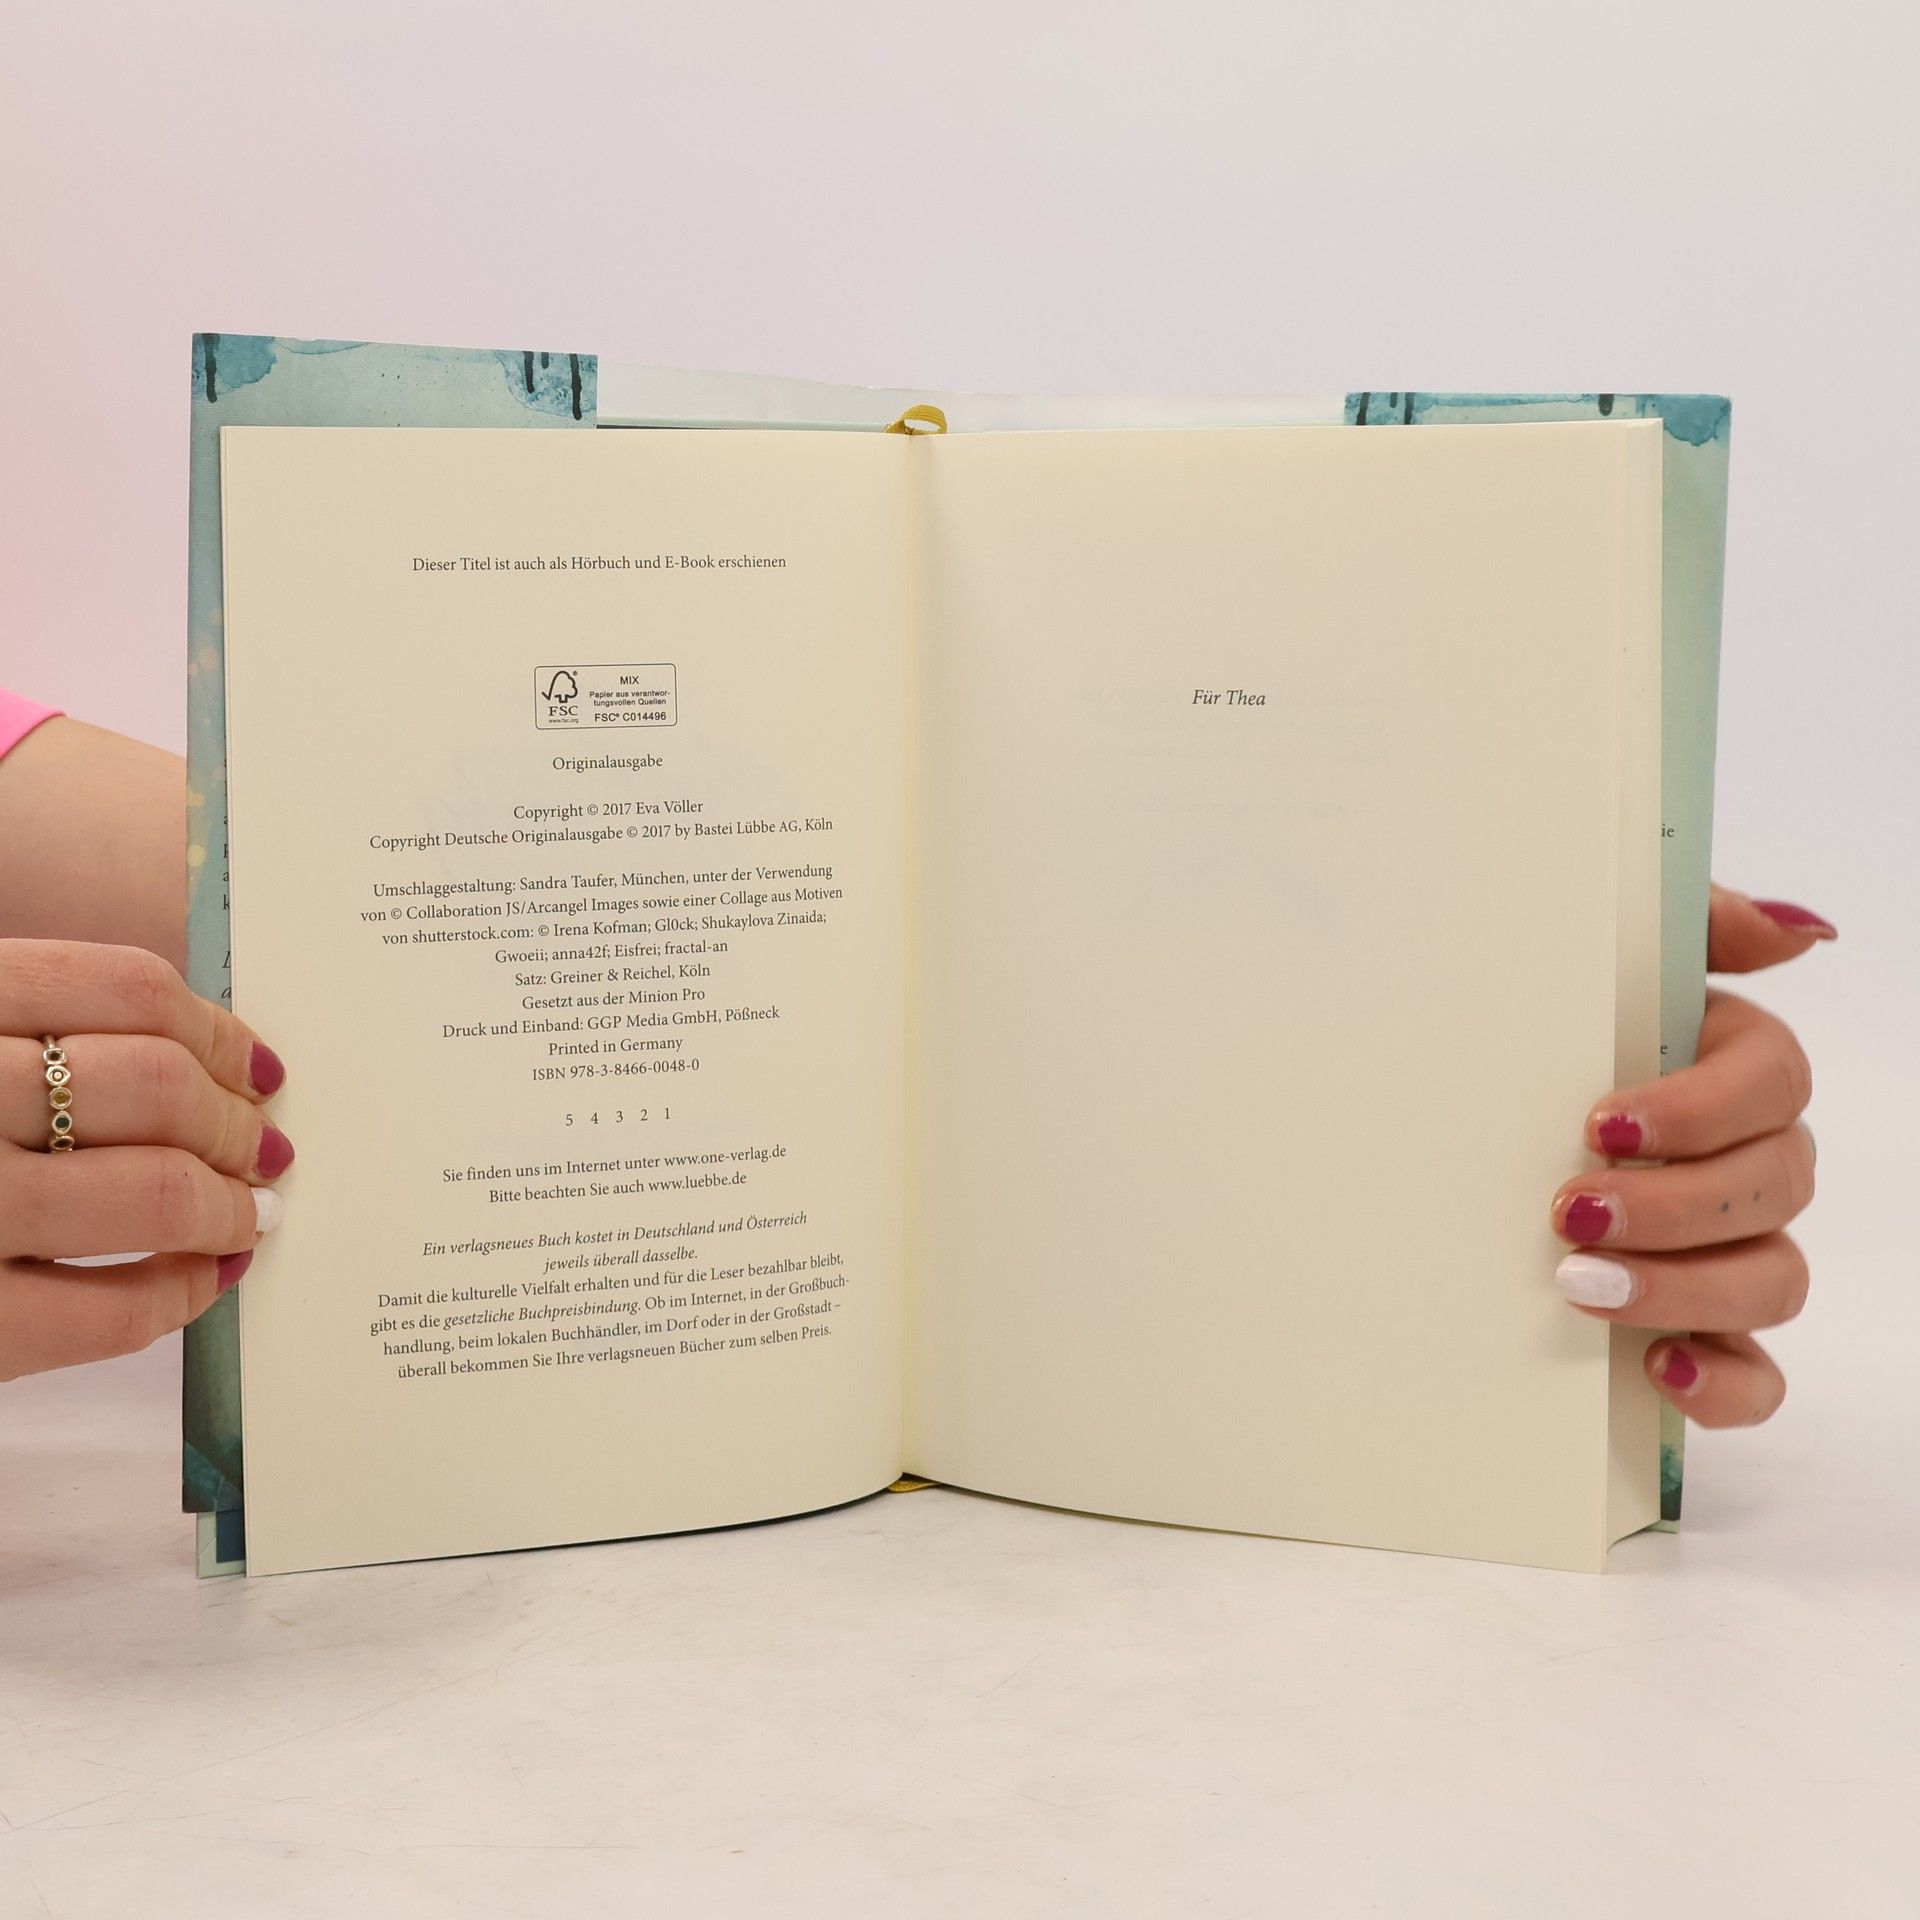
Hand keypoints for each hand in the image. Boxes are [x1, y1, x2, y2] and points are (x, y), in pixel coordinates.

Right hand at [0, 939, 290, 1382]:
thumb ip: (27, 1029)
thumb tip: (205, 1065)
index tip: (257, 1067)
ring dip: (227, 1207)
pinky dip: (176, 1297)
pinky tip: (199, 1282)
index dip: (218, 1029)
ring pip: (151, 1193)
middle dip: (236, 1125)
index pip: (125, 986)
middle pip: (156, 1086)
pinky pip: (105, 1315)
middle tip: (265, 1149)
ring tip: (247, 1213)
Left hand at [1550, 887, 1832, 1426]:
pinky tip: (1656, 1369)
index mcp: (1732, 1066)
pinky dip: (1722, 1382)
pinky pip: (1757, 1374)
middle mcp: (1751, 1159)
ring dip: (1683, 1288)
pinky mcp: (1706, 1329)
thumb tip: (1798, 930)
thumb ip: (1695, 926)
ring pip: (1772, 1278)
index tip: (1599, 1123)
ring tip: (1579, 1287)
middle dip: (1673, 1205)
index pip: (1772, 1080)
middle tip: (1567, 1213)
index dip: (1698, 1108)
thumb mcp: (1594, 962)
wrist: (1454, 1117)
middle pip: (1773, 1186)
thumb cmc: (1538, 1030)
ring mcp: (1735, 1250)